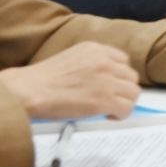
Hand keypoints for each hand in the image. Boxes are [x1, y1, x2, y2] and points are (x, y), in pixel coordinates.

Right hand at [0, 43, 139, 120]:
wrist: (29, 90)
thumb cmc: (41, 80)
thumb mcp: (71, 59)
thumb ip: (90, 63)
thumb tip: (101, 78)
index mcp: (96, 49)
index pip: (123, 61)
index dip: (119, 76)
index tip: (112, 85)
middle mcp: (105, 62)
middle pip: (131, 77)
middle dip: (123, 89)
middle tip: (111, 99)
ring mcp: (107, 80)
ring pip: (133, 92)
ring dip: (124, 102)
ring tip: (110, 109)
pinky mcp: (104, 99)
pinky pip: (127, 107)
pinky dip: (121, 114)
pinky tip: (109, 116)